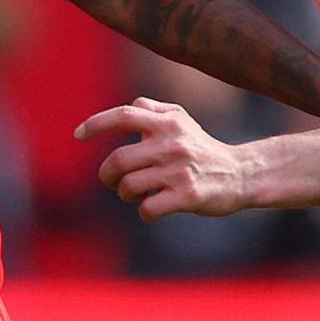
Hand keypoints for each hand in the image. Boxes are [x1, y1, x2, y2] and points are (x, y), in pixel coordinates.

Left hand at [77, 97, 254, 219]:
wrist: (241, 175)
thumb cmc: (203, 149)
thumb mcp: (183, 122)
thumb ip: (155, 111)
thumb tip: (131, 108)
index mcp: (167, 123)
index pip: (124, 115)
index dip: (96, 124)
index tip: (78, 135)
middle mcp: (172, 143)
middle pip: (118, 160)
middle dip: (107, 175)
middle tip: (111, 181)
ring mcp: (180, 171)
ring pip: (129, 186)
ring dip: (125, 194)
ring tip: (137, 194)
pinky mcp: (188, 196)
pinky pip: (148, 209)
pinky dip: (145, 212)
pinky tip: (154, 209)